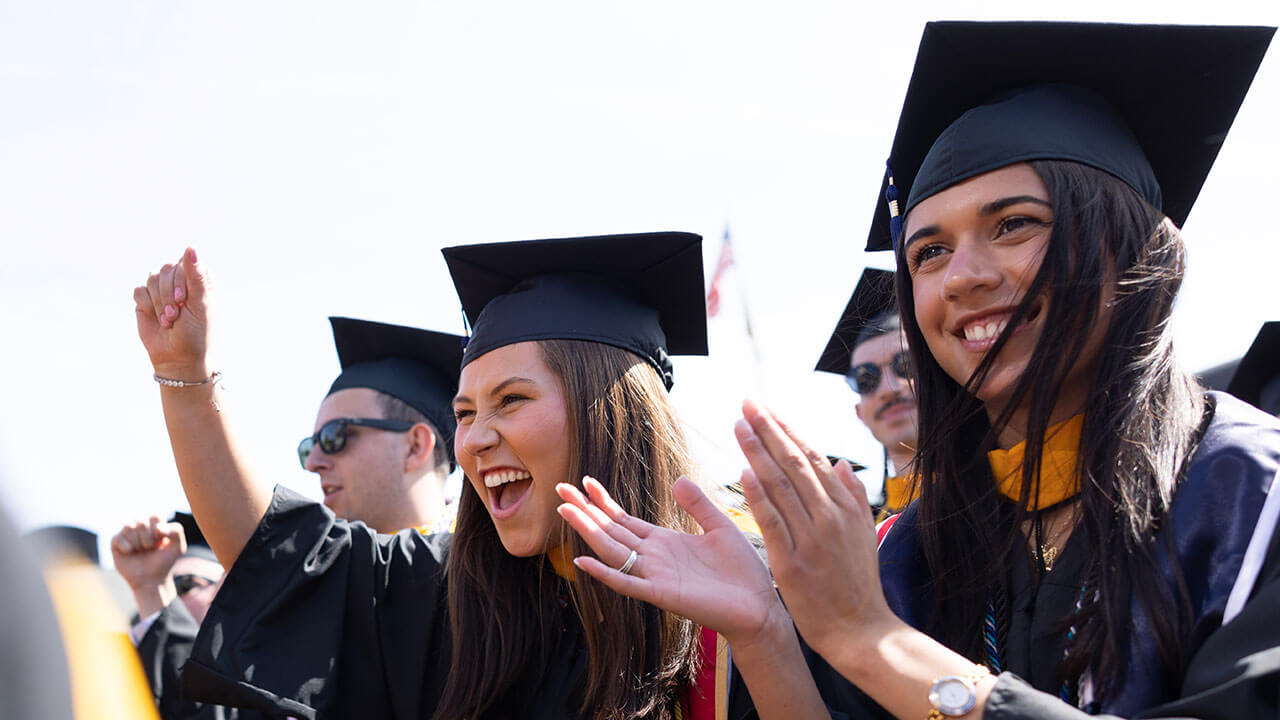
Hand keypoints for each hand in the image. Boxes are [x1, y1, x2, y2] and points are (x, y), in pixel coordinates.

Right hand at [110, 516, 185, 590]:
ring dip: (137, 543)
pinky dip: (127, 547)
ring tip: (140, 551)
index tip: (160, 542)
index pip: (155, 517)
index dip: (158, 530)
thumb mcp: (178, 548)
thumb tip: (158, 528)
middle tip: (149, 548)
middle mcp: (140, 525)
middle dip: (147, 539)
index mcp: (155, 524)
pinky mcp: (116, 542)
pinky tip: (130, 553)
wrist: (150, 579)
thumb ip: (176, 532)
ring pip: (128, 527)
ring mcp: (127, 533)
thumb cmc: (164, 562)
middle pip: (141, 521)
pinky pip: (118, 538)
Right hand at [133, 248, 211, 375]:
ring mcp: (161, 289)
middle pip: (166, 270)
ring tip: (169, 320)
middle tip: (176, 315)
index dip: (180, 281)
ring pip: (152, 279)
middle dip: (169, 295)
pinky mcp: (145, 300)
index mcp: (198, 280)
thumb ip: (195, 276)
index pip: (185, 263)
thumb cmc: (195, 332)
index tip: (184, 301)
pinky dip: (147, 306)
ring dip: (159, 303)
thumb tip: (191, 248)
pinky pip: (139, 291)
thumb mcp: (199, 305)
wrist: (178, 358)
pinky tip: (157, 319)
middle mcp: (179, 281)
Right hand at [556, 476, 790, 651]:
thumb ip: (698, 505)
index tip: (586, 481)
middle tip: (560, 487)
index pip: (625, 519)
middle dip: (586, 510)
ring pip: (613, 550)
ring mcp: (654, 576)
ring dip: (588, 531)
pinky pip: (627, 583)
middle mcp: (653, 558)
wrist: (758, 607)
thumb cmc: (742, 571)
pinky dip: (604, 572)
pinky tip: (583, 559)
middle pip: (611, 530)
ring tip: (566, 510)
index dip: (605, 501)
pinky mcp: (662, 594)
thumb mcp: (720, 527)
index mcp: (665, 542)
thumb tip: (678, 480)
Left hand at [733, 399, 896, 663]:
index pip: (810, 457)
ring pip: (780, 486)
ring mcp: (810, 538)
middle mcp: (828, 516)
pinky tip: (743, 473)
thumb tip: (841, 462)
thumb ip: (852, 496)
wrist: (859, 629)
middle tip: (746, 404)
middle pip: (793, 463)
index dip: (786, 430)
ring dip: (757, 452)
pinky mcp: (791, 562)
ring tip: (739, 426)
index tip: (765, 409)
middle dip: (768, 430)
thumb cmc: (859, 583)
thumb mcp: (863, 534)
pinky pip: (773, 523)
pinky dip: (759, 497)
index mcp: (842, 506)